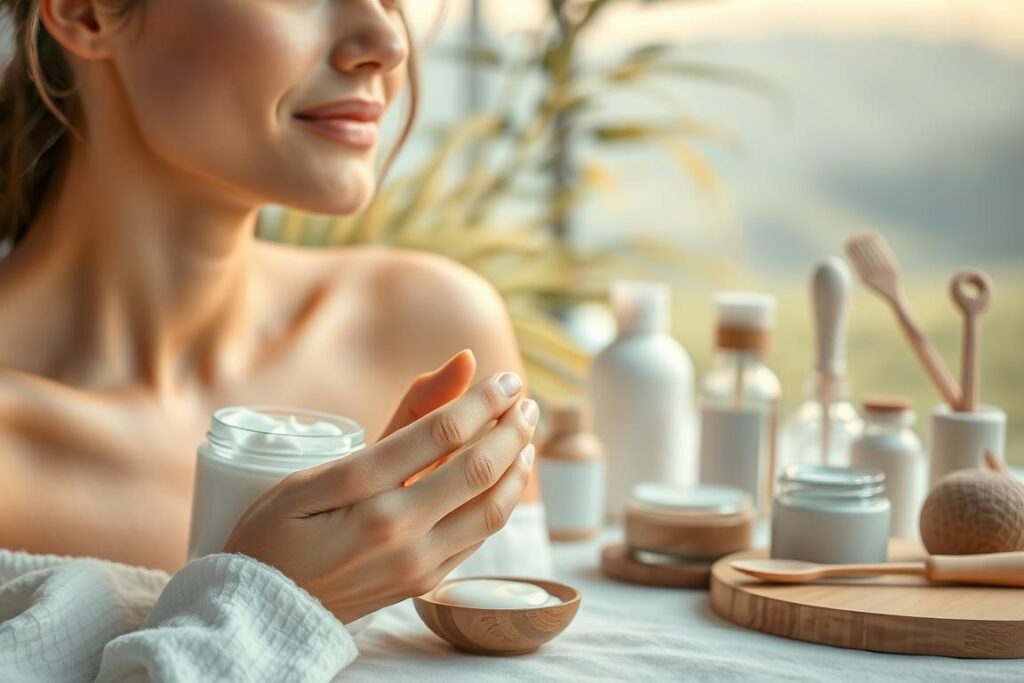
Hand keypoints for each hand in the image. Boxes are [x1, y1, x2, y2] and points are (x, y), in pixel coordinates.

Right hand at [223, 352, 538, 623]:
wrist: (261, 613)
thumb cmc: (275, 533)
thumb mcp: (315, 471)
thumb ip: (398, 420)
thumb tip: (462, 362)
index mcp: (362, 497)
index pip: (443, 433)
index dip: (485, 400)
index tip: (507, 378)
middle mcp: (399, 534)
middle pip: (479, 470)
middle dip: (512, 428)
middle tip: (526, 400)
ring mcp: (417, 565)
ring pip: (492, 509)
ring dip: (518, 466)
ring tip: (524, 432)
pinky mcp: (425, 583)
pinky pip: (480, 537)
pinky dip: (502, 500)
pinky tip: (507, 474)